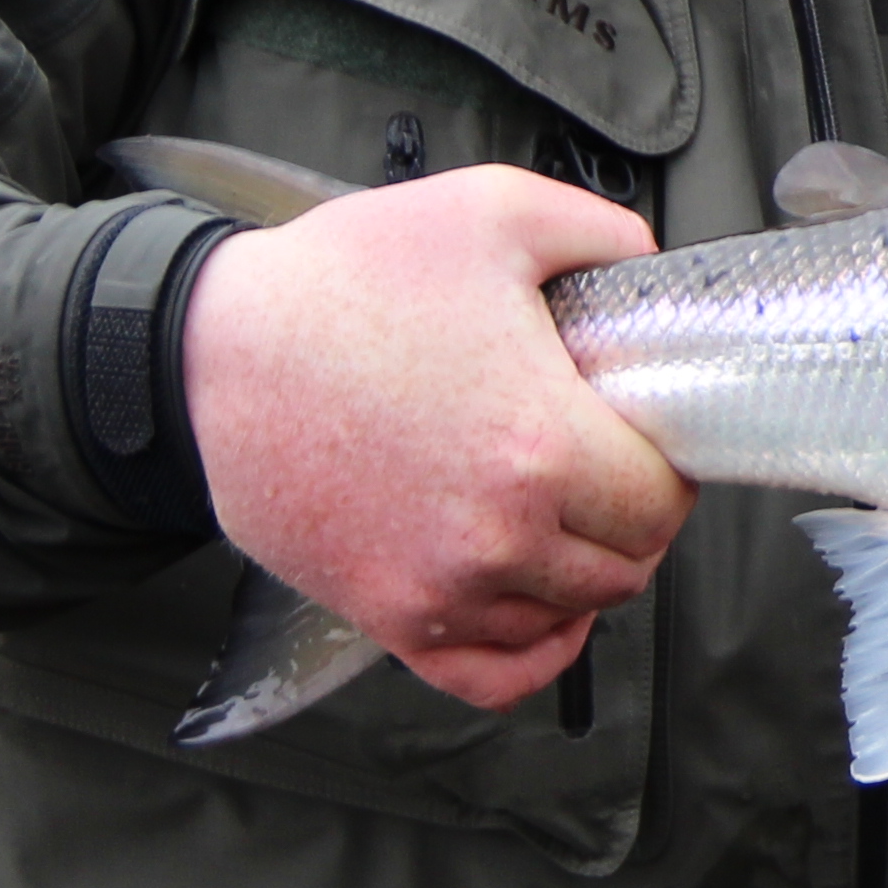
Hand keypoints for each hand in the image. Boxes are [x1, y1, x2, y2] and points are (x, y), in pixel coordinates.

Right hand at [179, 166, 690, 710]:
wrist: (217, 345)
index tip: (650, 440)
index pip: (661, 503)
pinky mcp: (384, 615)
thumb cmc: (349, 277)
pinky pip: (490, 677)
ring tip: (569, 518)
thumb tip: (652, 273)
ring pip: (565, 618)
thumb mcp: (498, 211)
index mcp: (542, 447)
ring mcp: (437, 588)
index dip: (670, 468)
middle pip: (625, 568)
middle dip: (634, 520)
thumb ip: (604, 235)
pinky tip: (541, 606)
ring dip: (583, 574)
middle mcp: (496, 537)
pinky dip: (531, 651)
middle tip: (612, 471)